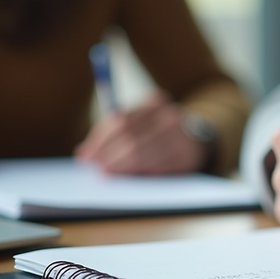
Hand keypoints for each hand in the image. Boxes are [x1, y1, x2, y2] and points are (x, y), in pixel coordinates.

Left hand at [75, 91, 205, 175]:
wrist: (195, 140)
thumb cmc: (157, 131)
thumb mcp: (141, 121)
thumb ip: (114, 132)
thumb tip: (84, 153)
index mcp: (155, 101)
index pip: (120, 121)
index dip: (99, 140)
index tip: (85, 155)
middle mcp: (170, 116)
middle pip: (130, 138)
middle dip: (108, 156)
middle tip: (95, 168)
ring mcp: (181, 137)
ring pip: (142, 155)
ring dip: (121, 167)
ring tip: (108, 174)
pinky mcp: (186, 157)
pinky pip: (156, 168)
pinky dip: (139, 173)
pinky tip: (129, 177)